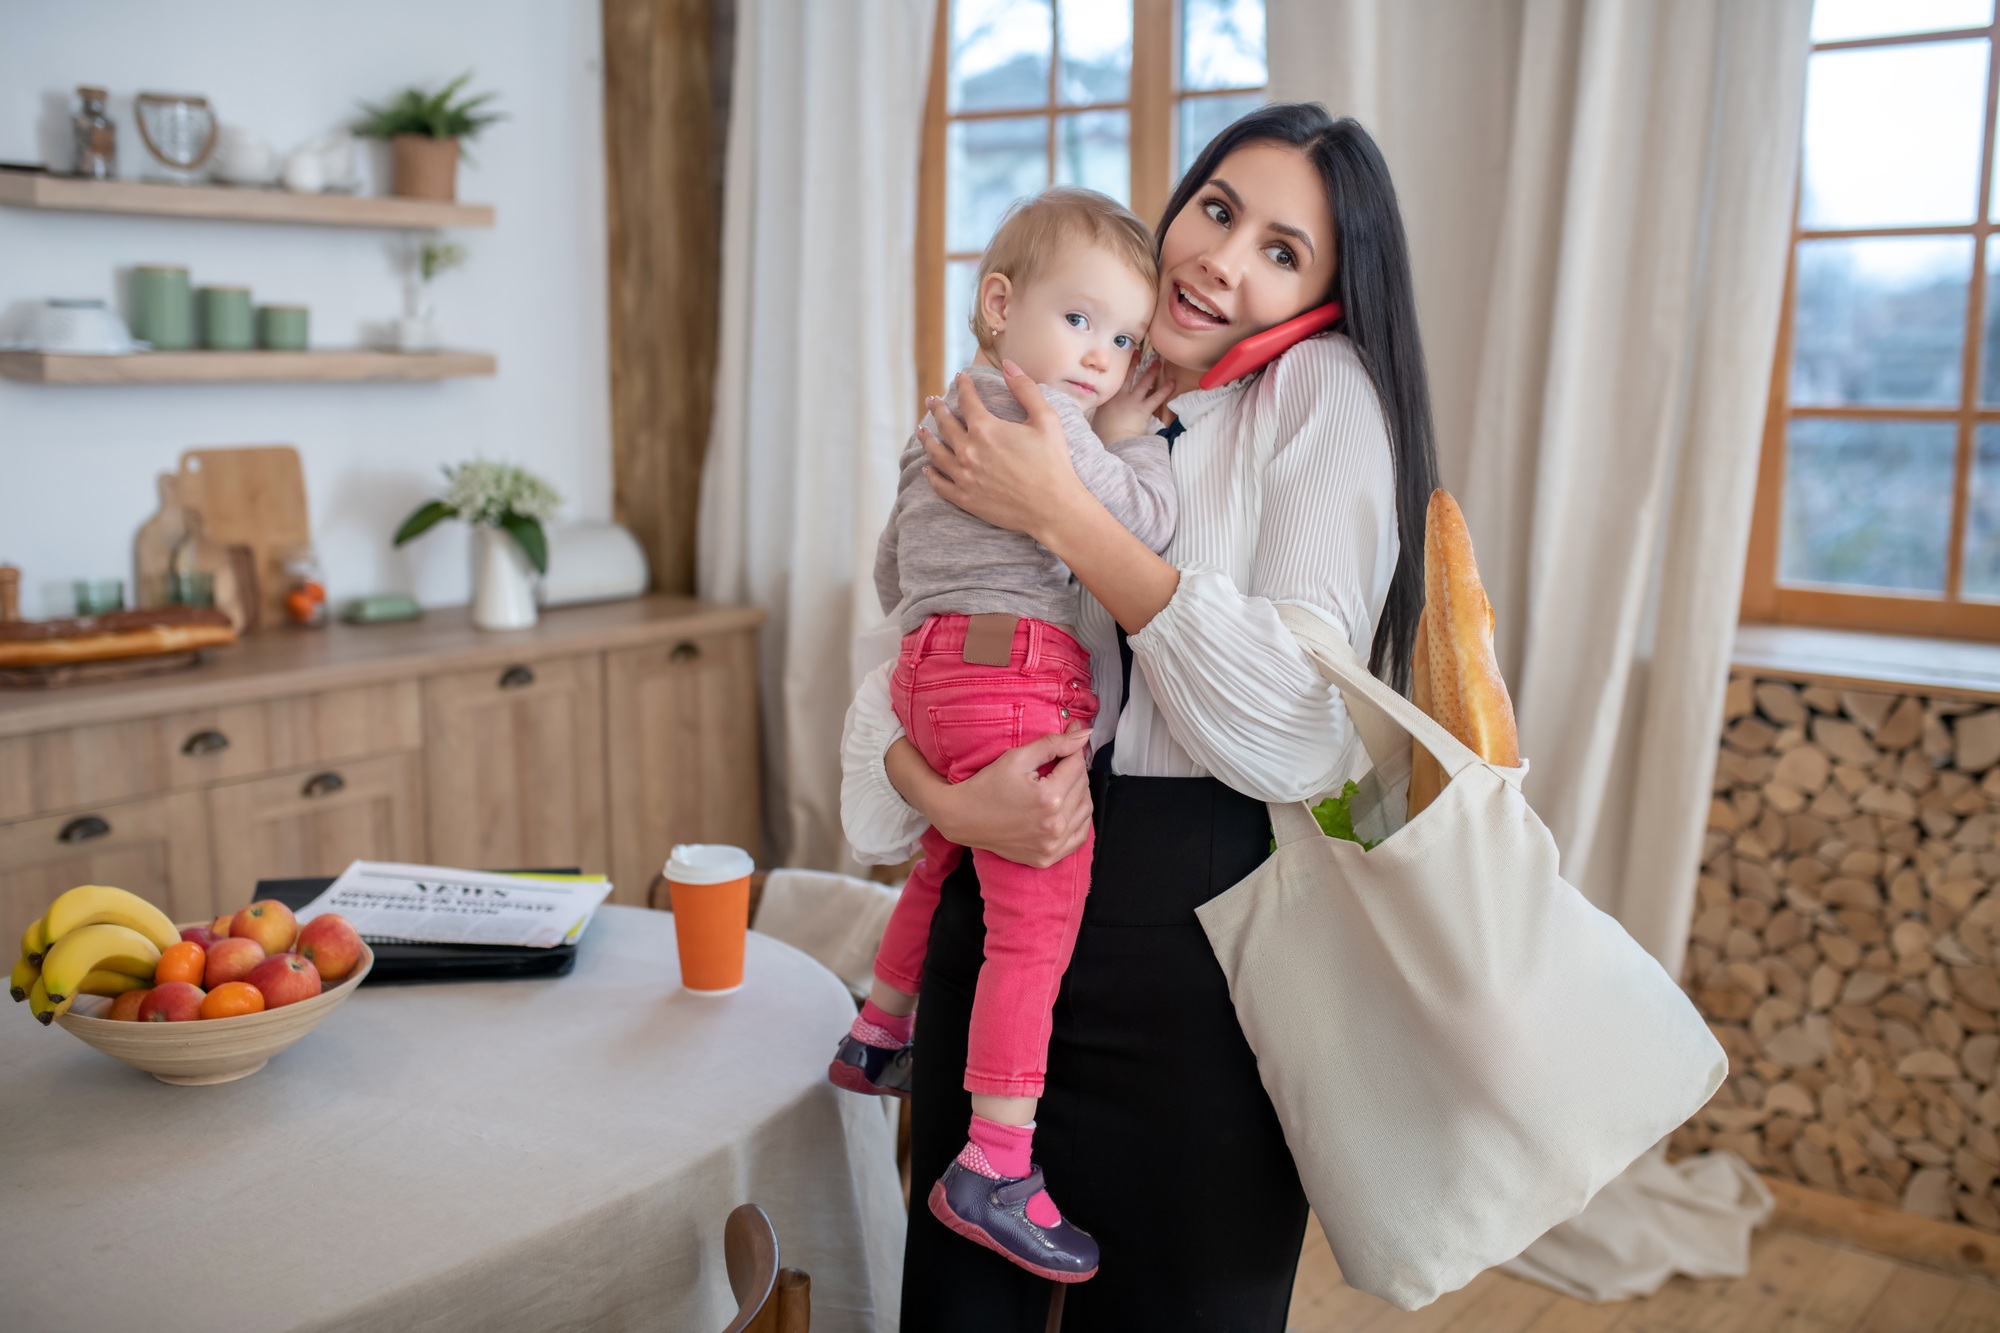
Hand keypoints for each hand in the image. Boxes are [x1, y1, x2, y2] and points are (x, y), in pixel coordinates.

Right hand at [887, 729, 1093, 867]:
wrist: (963, 818)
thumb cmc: (987, 785)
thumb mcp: (1017, 758)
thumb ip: (1053, 744)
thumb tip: (1084, 734)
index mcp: (1049, 798)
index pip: (1077, 766)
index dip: (1074, 749)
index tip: (1070, 739)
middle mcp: (1055, 825)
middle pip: (1083, 787)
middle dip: (1075, 769)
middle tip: (1061, 761)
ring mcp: (1052, 845)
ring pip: (1086, 811)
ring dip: (1080, 793)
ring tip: (1063, 783)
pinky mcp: (1048, 857)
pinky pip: (1080, 837)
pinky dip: (1080, 820)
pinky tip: (1069, 808)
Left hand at [920, 361, 1085, 540]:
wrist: (1054, 508)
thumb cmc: (1053, 462)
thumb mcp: (1046, 419)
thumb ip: (1025, 389)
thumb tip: (1008, 365)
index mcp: (986, 429)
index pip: (967, 400)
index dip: (963, 386)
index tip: (960, 378)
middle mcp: (968, 451)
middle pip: (945, 425)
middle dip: (938, 409)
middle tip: (932, 401)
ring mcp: (964, 477)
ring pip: (936, 453)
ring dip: (927, 439)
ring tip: (921, 430)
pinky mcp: (965, 499)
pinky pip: (940, 485)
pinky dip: (931, 475)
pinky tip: (927, 469)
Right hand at [1091, 357, 1174, 442]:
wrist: (1113, 440)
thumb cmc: (1104, 435)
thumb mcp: (1097, 420)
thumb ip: (1102, 412)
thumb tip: (1102, 414)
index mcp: (1107, 398)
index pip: (1113, 380)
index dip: (1118, 369)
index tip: (1120, 360)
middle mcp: (1120, 396)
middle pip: (1128, 376)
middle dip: (1133, 363)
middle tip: (1138, 352)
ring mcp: (1132, 401)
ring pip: (1143, 383)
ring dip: (1151, 372)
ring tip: (1158, 363)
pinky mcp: (1143, 409)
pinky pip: (1156, 397)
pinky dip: (1165, 390)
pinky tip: (1172, 383)